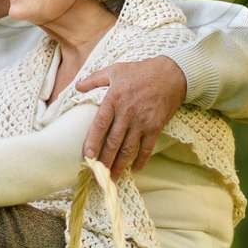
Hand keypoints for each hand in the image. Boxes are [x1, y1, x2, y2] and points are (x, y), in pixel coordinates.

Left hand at [74, 56, 186, 175]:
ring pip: (128, 149)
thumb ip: (93, 79)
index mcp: (114, 100)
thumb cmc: (140, 72)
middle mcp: (127, 114)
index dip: (93, 142)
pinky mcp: (155, 127)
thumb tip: (77, 86)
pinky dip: (141, 160)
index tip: (87, 156)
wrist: (171, 74)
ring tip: (112, 177)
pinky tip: (134, 169)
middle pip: (113, 142)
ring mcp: (142, 122)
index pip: (100, 125)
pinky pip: (147, 148)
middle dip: (104, 161)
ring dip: (120, 165)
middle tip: (97, 175)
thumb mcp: (114, 70)